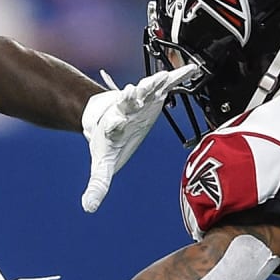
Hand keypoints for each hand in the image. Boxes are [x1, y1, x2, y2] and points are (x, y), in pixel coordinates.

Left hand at [80, 64, 201, 211]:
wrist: (105, 117)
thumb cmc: (107, 142)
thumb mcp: (102, 164)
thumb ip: (98, 184)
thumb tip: (87, 208)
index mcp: (113, 126)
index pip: (112, 126)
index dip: (113, 125)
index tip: (114, 124)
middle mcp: (125, 109)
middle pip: (127, 102)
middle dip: (131, 98)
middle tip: (132, 91)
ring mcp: (140, 99)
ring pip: (146, 89)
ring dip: (153, 83)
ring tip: (163, 77)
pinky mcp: (154, 94)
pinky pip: (167, 83)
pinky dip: (178, 77)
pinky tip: (192, 70)